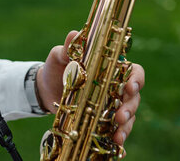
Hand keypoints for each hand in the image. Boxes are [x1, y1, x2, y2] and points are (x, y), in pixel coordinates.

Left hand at [36, 31, 144, 146]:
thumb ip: (67, 48)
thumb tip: (74, 34)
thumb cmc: (56, 68)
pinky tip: (117, 144)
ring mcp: (110, 105)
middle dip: (131, 107)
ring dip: (126, 125)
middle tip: (121, 116)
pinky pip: (115, 130)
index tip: (130, 87)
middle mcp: (115, 87)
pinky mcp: (102, 120)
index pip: (133, 71)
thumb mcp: (59, 56)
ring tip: (118, 133)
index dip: (136, 79)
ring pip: (128, 115)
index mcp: (110, 69)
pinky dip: (118, 138)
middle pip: (133, 97)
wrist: (43, 90)